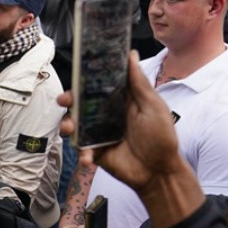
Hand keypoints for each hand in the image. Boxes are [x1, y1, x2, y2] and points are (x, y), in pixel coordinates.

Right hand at [57, 51, 185, 193]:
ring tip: (69, 129)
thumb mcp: (153, 106)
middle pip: (81, 102)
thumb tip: (130, 55)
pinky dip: (81, 153)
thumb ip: (139, 82)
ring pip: (75, 124)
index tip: (77, 73)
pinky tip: (88, 157)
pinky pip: (81, 148)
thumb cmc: (162, 137)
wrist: (159, 173)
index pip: (99, 84)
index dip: (86, 78)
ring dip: (68, 125)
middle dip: (69, 99)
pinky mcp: (95, 151)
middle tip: (65, 100)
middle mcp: (106, 114)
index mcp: (120, 100)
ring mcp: (98, 133)